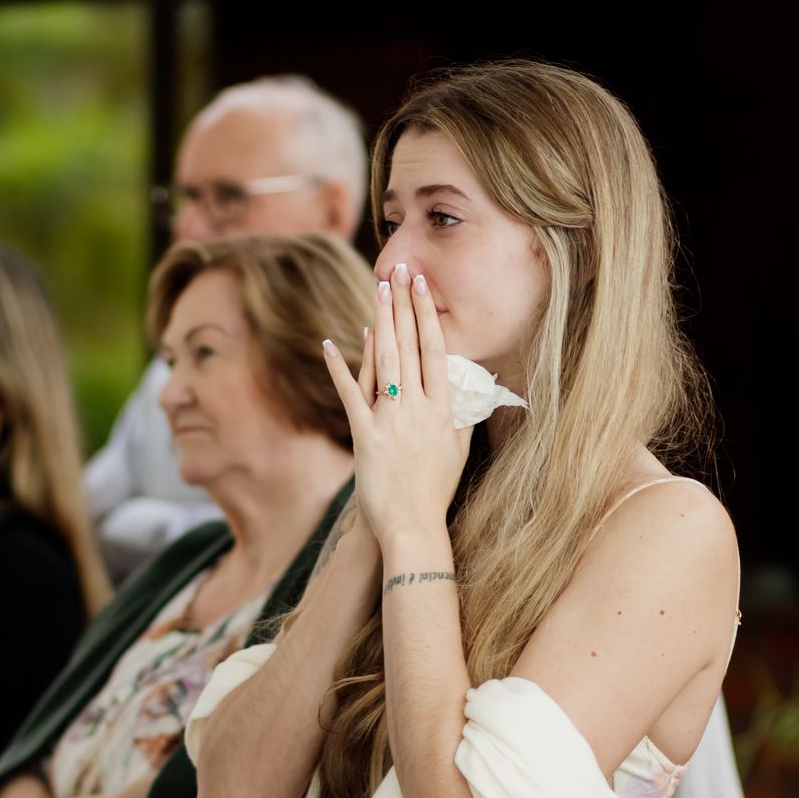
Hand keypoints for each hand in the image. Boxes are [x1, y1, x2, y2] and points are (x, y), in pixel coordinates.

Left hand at [322, 262, 470, 545]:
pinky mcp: (365, 436)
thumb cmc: (436, 489)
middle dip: (402, 305)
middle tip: (399, 271)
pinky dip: (340, 368)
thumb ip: (461, 414)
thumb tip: (467, 386)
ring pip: (384, 362)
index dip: (427, 315)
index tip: (422, 287)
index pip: (435, 350)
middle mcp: (418, 409)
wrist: (413, 526)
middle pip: (409, 346)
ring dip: (380, 322)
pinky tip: (331, 343)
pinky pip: (351, 395)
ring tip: (378, 290)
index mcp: (443, 409)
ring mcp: (391, 421)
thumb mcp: (459, 448)